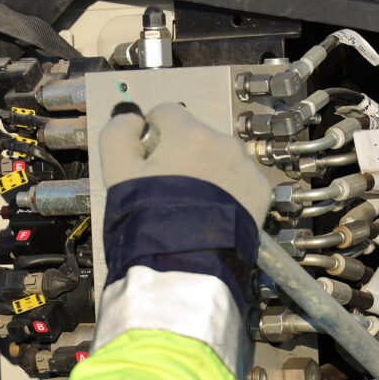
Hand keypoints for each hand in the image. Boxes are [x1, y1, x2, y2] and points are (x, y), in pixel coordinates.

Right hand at [99, 102, 269, 226]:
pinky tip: (212, 213)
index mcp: (190, 133)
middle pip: (195, 135)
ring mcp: (246, 167)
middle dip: (181, 155)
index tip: (148, 161)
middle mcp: (224, 143)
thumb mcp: (117, 174)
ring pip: (219, 157)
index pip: (166, 112)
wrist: (187, 267)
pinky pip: (239, 178)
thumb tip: (133, 118)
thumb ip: (118, 134)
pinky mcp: (261, 191)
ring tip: (191, 206)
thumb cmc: (148, 220)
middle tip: (168, 191)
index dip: (152, 134)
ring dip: (205, 170)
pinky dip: (227, 189)